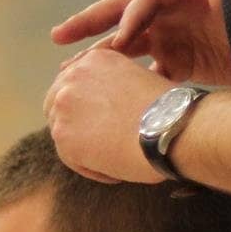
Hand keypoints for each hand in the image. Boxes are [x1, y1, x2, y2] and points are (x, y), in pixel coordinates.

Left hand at [42, 47, 172, 183]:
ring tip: (117, 158)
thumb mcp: (139, 80)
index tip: (95, 119)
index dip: (81, 104)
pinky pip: (70, 158)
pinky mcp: (62, 135)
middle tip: (99, 142)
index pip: (72, 82)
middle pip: (57, 105)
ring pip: (64, 133)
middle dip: (75, 124)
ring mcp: (63, 106)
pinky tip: (115, 171)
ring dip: (85, 148)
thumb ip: (112, 86)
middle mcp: (72, 77)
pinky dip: (91, 168)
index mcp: (94, 59)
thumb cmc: (172, 110)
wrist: (174, 128)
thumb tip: (99, 106)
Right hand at [53, 0, 230, 85]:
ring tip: (66, 72)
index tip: (116, 43)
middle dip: (90, 24)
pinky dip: (119, 79)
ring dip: (96, 55)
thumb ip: (230, 6)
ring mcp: (174, 38)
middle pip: (124, 14)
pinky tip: (98, 94)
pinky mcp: (177, 63)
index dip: (128, 18)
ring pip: (126, 44)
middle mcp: (176, 14)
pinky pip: (139, 68)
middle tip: (59, 36)